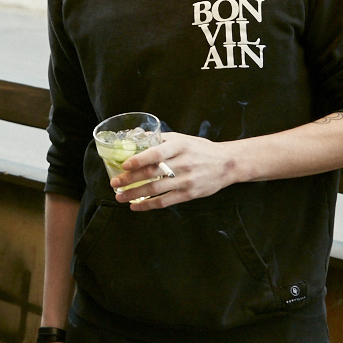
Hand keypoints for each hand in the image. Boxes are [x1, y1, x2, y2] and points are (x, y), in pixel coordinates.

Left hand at [111, 132, 245, 210]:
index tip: (124, 164)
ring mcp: (186, 180)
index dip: (139, 160)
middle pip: (152, 172)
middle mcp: (182, 163)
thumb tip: (137, 136)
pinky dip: (148, 205)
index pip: (156, 153)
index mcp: (179, 146)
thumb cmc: (200, 149)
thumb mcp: (183, 138)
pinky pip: (165, 201)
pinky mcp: (189, 194)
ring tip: (120, 197)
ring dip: (135, 195)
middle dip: (130, 179)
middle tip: (115, 184)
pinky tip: (136, 206)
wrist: (226, 164)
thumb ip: (160, 138)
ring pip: (156, 189)